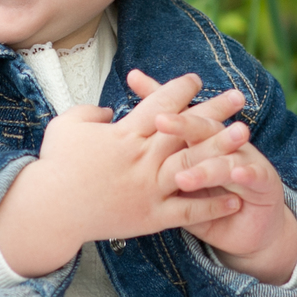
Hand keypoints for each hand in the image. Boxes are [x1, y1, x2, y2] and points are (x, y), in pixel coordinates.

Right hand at [0, 72, 245, 277]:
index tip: (196, 79)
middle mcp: (141, 159)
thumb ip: (92, 112)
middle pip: (184, 129)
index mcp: (123, 135)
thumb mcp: (67, 125)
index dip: (179, 89)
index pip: (159, 105)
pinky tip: (236, 199)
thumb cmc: (56, 164)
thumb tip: (112, 109)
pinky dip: (212, 205)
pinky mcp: (151, 217)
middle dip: (213, 110)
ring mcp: (148, 189)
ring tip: (247, 136)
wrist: (49, 212)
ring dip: (221, 149)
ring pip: (193, 165)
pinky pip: (188, 211)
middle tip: (238, 96)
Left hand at [140, 79, 296, 285]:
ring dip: (207, 162)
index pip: (176, 112)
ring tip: (186, 175)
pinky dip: (244, 173)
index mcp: (201, 139)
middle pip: (201, 127)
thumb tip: (116, 145)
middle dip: (182, 123)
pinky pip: (253, 175)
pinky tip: (236, 173)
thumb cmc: (208, 203)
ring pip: (225, 154)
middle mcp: (224, 141)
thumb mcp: (178, 186)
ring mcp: (245, 158)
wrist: (249, 226)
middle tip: (160, 121)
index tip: (133, 79)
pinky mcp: (264, 180)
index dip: (156, 96)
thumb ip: (155, 168)